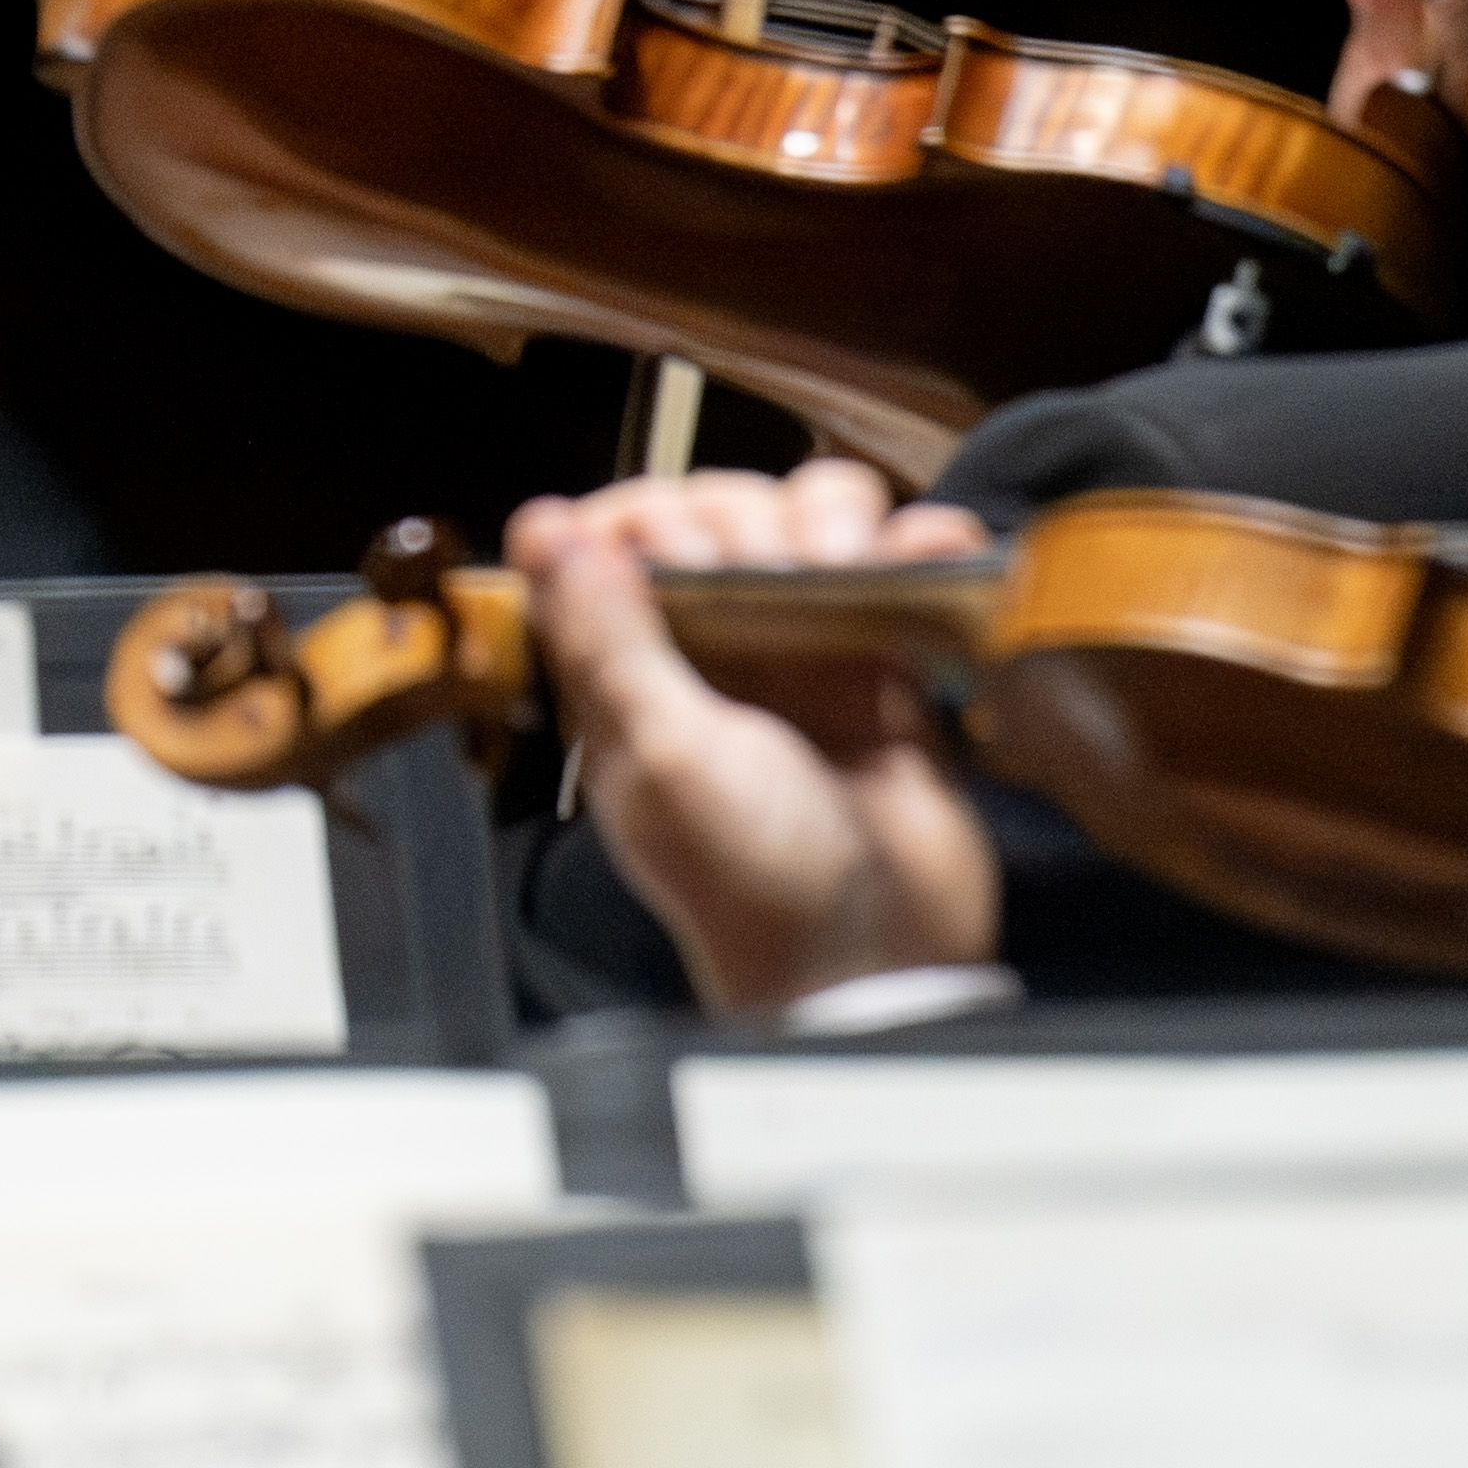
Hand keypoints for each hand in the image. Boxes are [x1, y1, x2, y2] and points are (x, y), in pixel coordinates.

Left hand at [512, 454, 1004, 1011]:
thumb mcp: (664, 758)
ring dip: (830, 517)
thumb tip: (548, 531)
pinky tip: (919, 560)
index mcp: (626, 669)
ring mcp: (797, 648)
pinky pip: (895, 565)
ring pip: (804, 517)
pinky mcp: (881, 663)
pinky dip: (915, 542)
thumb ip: (608, 640)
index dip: (636, 518)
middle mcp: (706, 647)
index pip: (603, 540)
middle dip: (740, 516)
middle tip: (770, 577)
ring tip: (847, 570)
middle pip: (710, 508)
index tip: (673, 549)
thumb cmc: (754, 882)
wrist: (878, 959)